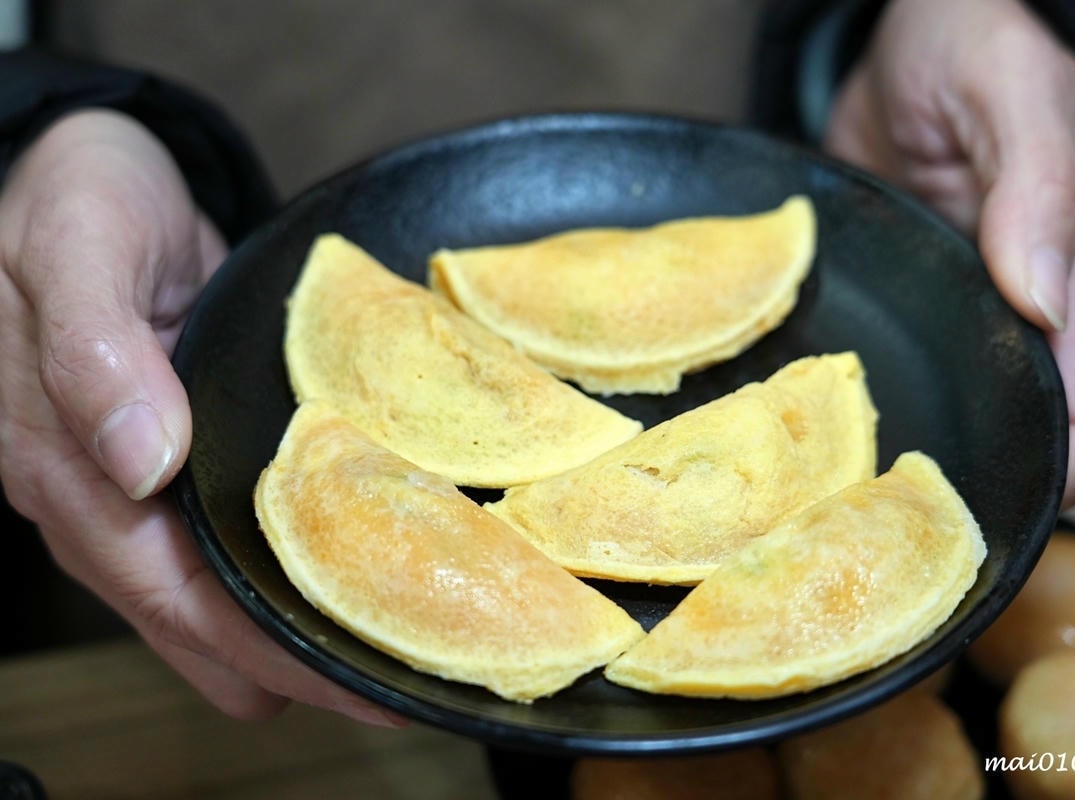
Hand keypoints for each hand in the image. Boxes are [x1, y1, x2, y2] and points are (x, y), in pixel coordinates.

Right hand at [0, 109, 398, 724]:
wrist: (85, 174)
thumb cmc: (76, 197)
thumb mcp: (79, 242)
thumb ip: (95, 343)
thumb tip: (143, 459)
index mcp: (62, 461)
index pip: (168, 591)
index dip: (259, 648)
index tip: (357, 682)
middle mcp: (100, 497)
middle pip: (198, 621)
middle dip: (293, 663)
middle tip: (404, 687)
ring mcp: (138, 491)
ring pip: (214, 600)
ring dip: (296, 632)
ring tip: (394, 657)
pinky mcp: (180, 467)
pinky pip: (231, 545)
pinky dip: (290, 575)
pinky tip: (352, 587)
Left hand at [824, 0, 1074, 506]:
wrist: (909, 36)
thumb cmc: (980, 46)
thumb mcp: (1019, 98)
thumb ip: (1040, 190)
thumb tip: (1040, 301)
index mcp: (1066, 295)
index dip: (1058, 477)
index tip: (983, 488)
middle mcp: (1007, 325)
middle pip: (1008, 448)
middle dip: (957, 486)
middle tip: (869, 502)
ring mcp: (944, 319)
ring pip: (937, 418)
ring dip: (889, 449)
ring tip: (818, 469)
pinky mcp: (890, 303)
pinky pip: (874, 371)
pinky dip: (842, 398)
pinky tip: (797, 410)